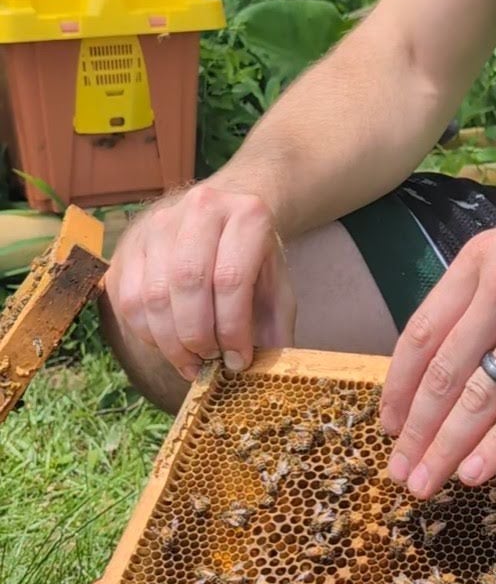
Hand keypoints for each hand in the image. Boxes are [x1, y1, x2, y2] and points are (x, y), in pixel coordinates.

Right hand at [104, 181, 295, 380]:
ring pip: (153, 293)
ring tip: (191, 360)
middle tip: (209, 360)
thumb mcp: (277, 289)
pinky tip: (169, 344)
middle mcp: (202, 209)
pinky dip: (147, 333)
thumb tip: (262, 374)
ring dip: (170, 341)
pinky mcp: (131, 243)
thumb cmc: (252, 263)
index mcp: (247, 216)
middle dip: (197, 335)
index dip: (232, 328)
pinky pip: (128, 299)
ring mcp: (160, 223)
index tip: (237, 360)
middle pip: (187, 282)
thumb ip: (276, 329)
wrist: (225, 219)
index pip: (231, 278)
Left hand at [379, 171, 495, 497]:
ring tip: (426, 482)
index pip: (419, 334)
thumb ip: (481, 294)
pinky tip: (475, 472)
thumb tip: (444, 354)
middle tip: (399, 470)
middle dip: (415, 431)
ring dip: (446, 447)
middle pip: (442, 373)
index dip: (398, 386)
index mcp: (477, 262)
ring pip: (479, 396)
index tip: (388, 424)